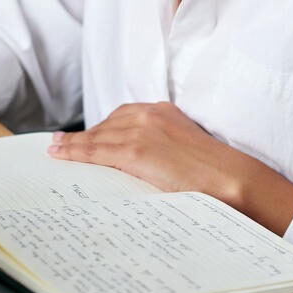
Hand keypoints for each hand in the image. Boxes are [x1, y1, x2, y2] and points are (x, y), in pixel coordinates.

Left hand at [48, 101, 292, 235]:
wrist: (234, 181)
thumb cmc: (216, 175)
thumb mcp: (185, 150)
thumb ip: (162, 148)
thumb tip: (142, 164)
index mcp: (163, 112)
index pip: (122, 117)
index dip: (101, 128)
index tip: (85, 135)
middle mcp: (150, 114)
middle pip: (107, 124)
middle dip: (87, 136)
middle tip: (65, 145)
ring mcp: (141, 130)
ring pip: (97, 137)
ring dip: (75, 144)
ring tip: (57, 150)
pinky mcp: (135, 150)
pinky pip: (97, 151)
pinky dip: (76, 152)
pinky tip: (62, 155)